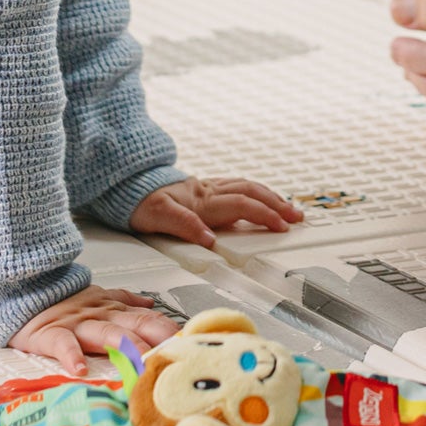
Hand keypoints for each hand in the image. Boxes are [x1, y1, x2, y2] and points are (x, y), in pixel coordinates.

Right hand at [10, 284, 174, 375]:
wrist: (29, 287)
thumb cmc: (67, 300)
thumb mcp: (100, 296)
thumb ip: (126, 300)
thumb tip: (152, 302)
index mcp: (114, 309)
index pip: (147, 318)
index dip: (167, 329)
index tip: (188, 340)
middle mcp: (101, 315)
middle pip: (133, 326)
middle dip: (156, 339)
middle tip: (175, 352)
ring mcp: (78, 323)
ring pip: (105, 334)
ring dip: (125, 347)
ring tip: (141, 362)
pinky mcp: (52, 332)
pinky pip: (63, 344)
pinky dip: (71, 356)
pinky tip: (80, 370)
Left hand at [129, 175, 302, 250]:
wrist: (128, 185)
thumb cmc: (140, 203)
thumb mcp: (157, 217)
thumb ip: (184, 226)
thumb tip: (210, 239)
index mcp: (202, 201)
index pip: (242, 205)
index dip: (264, 214)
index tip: (283, 226)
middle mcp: (209, 192)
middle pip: (251, 193)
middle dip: (277, 204)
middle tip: (297, 216)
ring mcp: (208, 188)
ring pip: (246, 187)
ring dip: (270, 196)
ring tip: (287, 206)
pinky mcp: (203, 189)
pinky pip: (236, 186)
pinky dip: (254, 191)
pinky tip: (259, 197)